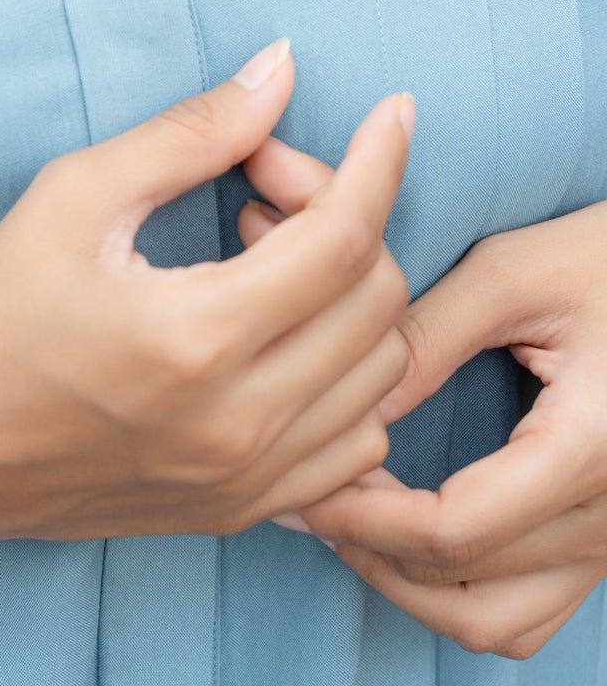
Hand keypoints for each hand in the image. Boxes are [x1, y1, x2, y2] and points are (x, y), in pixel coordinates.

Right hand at [0, 39, 414, 557]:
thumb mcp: (74, 195)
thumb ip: (190, 132)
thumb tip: (281, 71)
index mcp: (196, 337)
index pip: (343, 238)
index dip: (379, 163)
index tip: (394, 112)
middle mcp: (238, 423)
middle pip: (375, 301)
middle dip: (346, 217)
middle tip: (262, 184)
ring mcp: (245, 482)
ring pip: (381, 376)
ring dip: (349, 296)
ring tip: (263, 254)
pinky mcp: (239, 513)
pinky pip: (356, 445)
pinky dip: (346, 374)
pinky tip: (280, 330)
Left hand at [241, 149, 606, 659]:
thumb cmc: (602, 258)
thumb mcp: (512, 274)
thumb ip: (430, 339)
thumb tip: (350, 407)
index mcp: (589, 448)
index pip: (454, 530)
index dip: (365, 518)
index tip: (306, 485)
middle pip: (463, 587)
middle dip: (369, 548)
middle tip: (305, 495)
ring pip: (494, 624)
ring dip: (409, 587)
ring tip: (347, 521)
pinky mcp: (605, 543)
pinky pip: (527, 615)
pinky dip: (458, 597)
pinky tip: (406, 536)